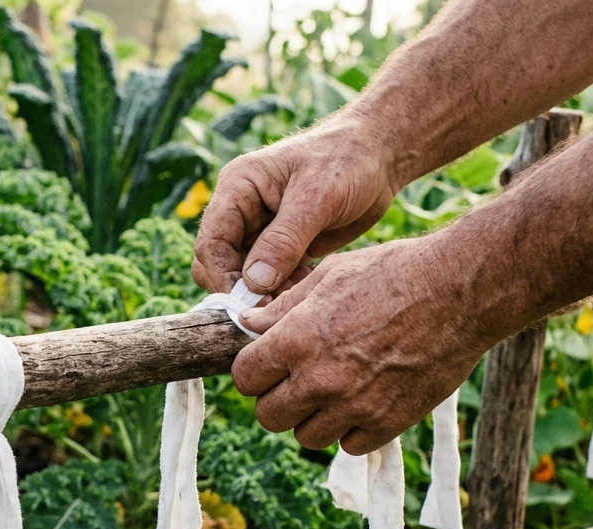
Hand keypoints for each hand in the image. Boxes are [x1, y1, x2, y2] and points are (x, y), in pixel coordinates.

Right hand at [192, 114, 400, 295]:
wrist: (380, 156)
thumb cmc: (347, 160)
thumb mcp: (317, 197)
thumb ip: (284, 240)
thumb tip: (253, 284)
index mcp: (238, 188)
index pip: (211, 241)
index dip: (223, 276)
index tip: (247, 304)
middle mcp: (242, 211)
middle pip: (217, 263)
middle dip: (240, 290)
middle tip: (271, 309)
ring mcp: (260, 231)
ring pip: (243, 277)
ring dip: (264, 294)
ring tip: (297, 298)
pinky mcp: (282, 249)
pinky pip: (270, 280)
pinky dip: (283, 291)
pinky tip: (307, 290)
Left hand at [231, 236, 491, 454]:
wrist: (461, 291)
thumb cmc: (395, 272)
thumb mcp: (330, 275)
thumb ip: (283, 308)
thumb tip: (247, 324)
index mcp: (296, 340)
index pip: (244, 378)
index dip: (253, 371)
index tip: (268, 364)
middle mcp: (319, 380)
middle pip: (268, 417)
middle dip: (277, 399)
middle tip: (298, 381)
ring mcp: (354, 406)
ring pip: (306, 437)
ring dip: (314, 418)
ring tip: (335, 391)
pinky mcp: (388, 423)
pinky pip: (350, 445)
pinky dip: (352, 430)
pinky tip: (365, 400)